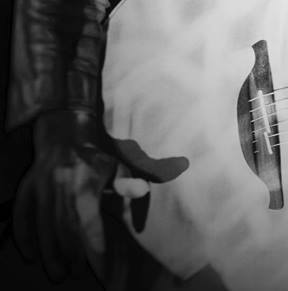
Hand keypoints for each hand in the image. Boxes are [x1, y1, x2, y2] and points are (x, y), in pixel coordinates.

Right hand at [12, 109, 147, 281]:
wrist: (64, 135)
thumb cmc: (95, 157)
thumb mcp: (117, 166)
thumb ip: (128, 183)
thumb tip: (143, 192)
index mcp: (85, 184)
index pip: (89, 222)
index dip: (95, 245)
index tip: (100, 267)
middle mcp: (61, 188)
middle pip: (64, 229)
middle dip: (71, 255)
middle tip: (75, 274)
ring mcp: (41, 189)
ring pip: (44, 227)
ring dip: (50, 253)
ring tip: (58, 273)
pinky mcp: (26, 190)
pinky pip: (22, 216)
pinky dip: (24, 237)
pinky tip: (30, 255)